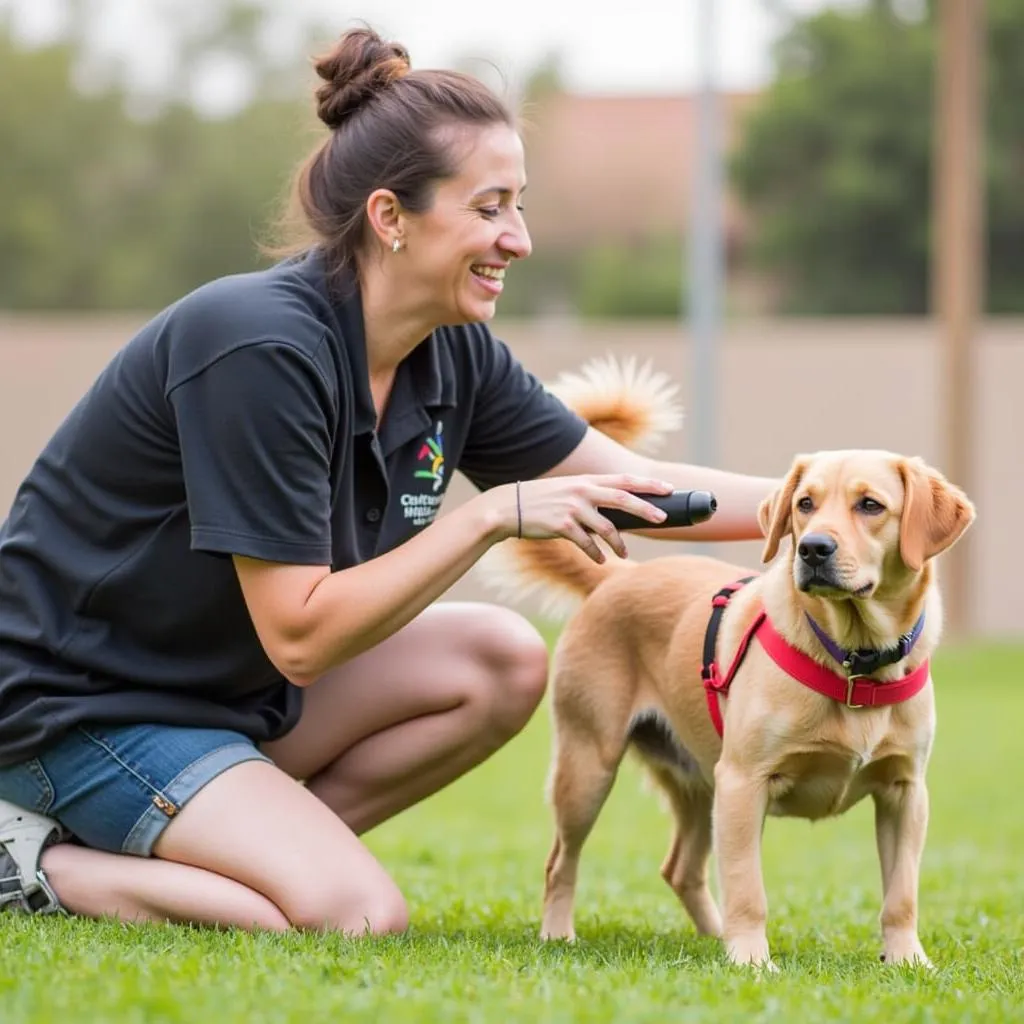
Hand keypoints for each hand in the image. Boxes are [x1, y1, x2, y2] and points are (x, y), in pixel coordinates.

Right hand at [480, 474, 673, 562]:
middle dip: (646, 510)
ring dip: (619, 544)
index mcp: (587, 480)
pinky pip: (587, 544)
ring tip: (623, 554)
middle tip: (662, 520)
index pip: (624, 480)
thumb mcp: (568, 490)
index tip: (668, 489)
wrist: (509, 507)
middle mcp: (583, 491)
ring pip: (607, 528)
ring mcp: (573, 508)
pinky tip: (600, 559)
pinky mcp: (562, 526)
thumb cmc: (542, 501)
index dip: (647, 485)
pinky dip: (596, 554)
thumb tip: (617, 514)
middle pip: (623, 499)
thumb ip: (591, 496)